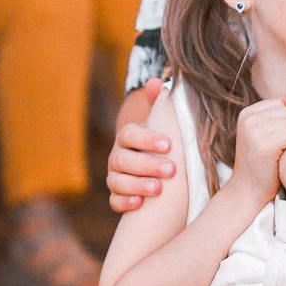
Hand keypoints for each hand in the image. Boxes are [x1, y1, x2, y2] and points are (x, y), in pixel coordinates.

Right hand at [107, 81, 171, 211]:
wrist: (160, 172)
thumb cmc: (164, 145)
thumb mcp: (165, 125)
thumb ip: (161, 104)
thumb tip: (157, 81)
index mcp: (129, 137)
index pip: (130, 134)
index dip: (147, 139)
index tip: (169, 145)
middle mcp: (118, 156)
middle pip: (123, 159)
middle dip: (147, 164)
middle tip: (171, 170)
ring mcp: (115, 177)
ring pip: (117, 181)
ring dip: (137, 184)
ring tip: (158, 189)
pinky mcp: (118, 197)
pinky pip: (114, 202)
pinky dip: (124, 203)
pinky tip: (139, 204)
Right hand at [229, 97, 285, 205]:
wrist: (249, 190)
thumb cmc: (260, 162)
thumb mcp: (261, 133)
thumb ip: (273, 115)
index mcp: (246, 114)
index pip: (279, 105)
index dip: (282, 123)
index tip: (270, 140)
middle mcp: (248, 120)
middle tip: (274, 149)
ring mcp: (255, 132)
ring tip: (277, 153)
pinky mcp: (265, 145)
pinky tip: (280, 157)